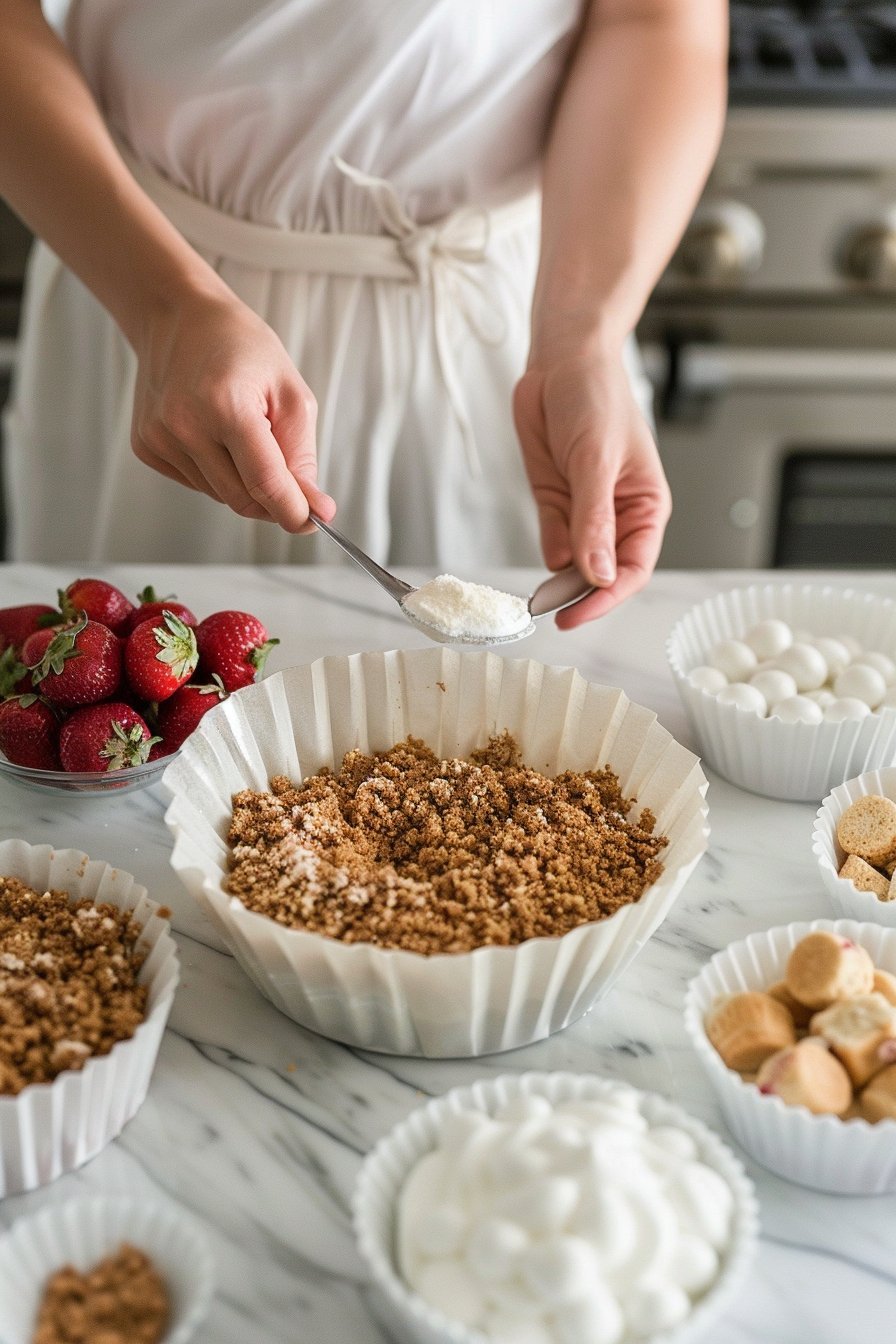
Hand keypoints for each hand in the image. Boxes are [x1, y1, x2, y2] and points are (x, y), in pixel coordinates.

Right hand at [131, 285, 334, 529]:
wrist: (179, 318)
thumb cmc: (240, 347)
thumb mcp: (291, 393)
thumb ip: (301, 457)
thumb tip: (312, 510)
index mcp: (225, 405)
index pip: (265, 483)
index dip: (295, 510)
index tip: (317, 518)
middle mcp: (184, 425)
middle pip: (242, 499)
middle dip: (273, 499)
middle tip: (291, 478)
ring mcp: (158, 438)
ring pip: (220, 496)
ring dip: (244, 481)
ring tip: (244, 433)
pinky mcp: (145, 447)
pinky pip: (196, 484)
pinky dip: (216, 472)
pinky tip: (215, 435)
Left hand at [512, 341, 670, 628]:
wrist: (562, 360)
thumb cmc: (596, 396)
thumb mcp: (596, 460)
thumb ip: (594, 519)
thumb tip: (598, 574)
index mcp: (645, 507)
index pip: (632, 569)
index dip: (606, 597)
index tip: (576, 615)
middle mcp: (618, 516)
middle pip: (603, 574)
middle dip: (580, 596)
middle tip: (549, 614)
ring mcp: (584, 512)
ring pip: (574, 565)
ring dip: (558, 583)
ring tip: (538, 601)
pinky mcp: (556, 502)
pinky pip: (552, 542)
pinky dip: (545, 559)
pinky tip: (539, 569)